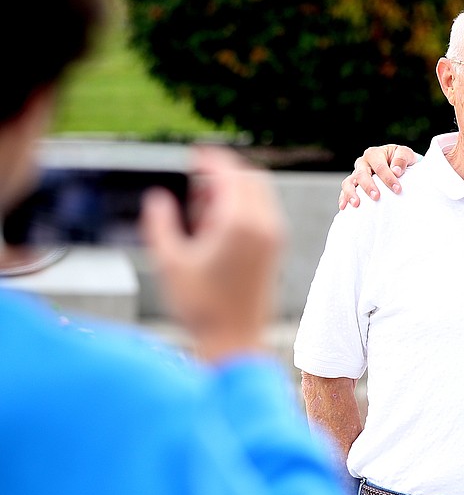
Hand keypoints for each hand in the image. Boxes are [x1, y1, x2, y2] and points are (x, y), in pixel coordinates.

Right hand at [141, 146, 285, 362]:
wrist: (235, 340)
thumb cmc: (200, 306)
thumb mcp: (169, 261)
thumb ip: (160, 223)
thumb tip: (157, 197)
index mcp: (241, 223)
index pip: (232, 174)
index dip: (212, 159)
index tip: (194, 154)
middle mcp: (265, 225)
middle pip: (250, 178)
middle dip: (223, 173)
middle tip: (194, 182)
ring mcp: (274, 236)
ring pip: (258, 194)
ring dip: (233, 190)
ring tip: (200, 211)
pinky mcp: (275, 248)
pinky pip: (262, 211)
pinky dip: (242, 206)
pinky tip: (214, 227)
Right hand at [337, 144, 418, 208]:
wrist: (394, 163)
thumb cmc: (400, 159)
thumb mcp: (405, 154)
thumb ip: (402, 159)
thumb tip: (396, 171)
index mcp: (374, 154)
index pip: (379, 166)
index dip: (388, 178)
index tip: (397, 189)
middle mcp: (362, 163)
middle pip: (361, 174)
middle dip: (368, 186)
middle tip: (376, 197)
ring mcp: (356, 173)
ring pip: (348, 182)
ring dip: (351, 193)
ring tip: (356, 204)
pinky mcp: (353, 184)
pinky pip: (344, 191)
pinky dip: (343, 199)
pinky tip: (344, 208)